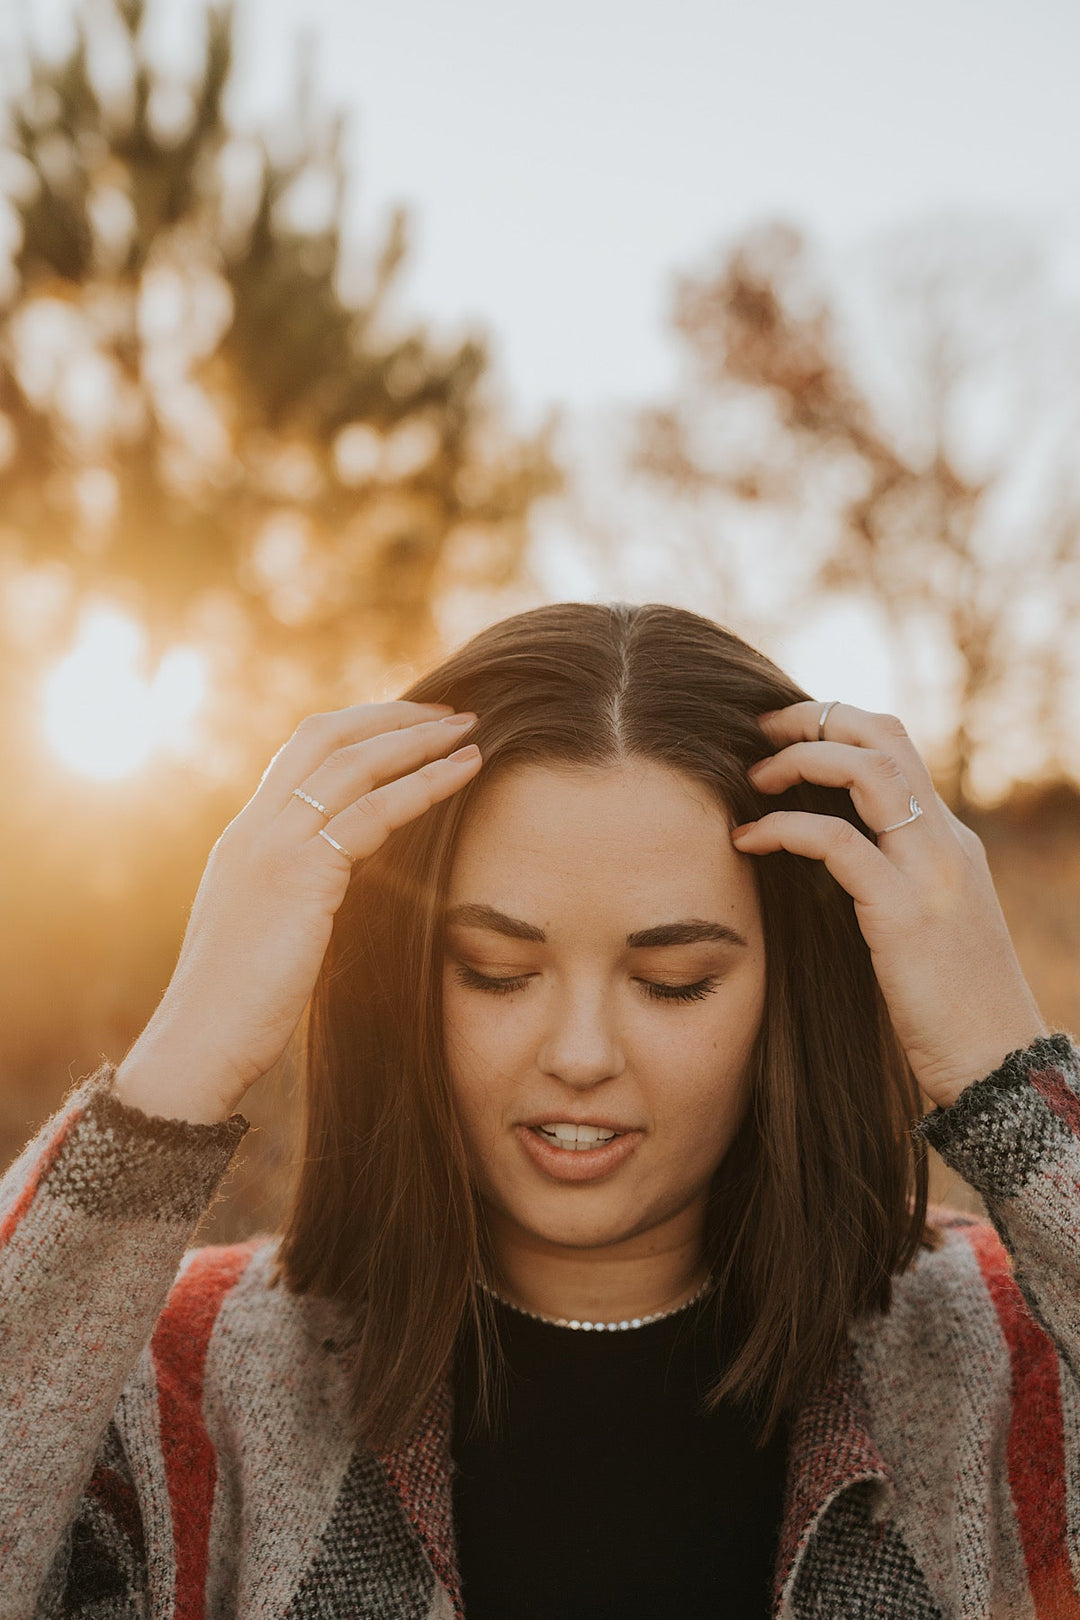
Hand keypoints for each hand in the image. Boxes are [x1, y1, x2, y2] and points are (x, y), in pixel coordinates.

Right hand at [114, 702, 481, 1120]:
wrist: (199, 1043)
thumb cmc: (237, 1008)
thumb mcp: (269, 933)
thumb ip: (300, 894)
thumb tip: (346, 887)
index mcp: (246, 837)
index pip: (302, 753)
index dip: (360, 729)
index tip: (410, 725)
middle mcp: (255, 827)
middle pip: (326, 736)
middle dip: (393, 716)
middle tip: (451, 712)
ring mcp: (273, 844)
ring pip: (354, 763)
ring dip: (418, 740)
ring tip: (471, 731)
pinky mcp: (300, 874)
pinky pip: (374, 811)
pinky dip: (425, 784)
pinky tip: (464, 773)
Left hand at [729, 701, 1046, 1109]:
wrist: (996, 1063)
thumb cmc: (949, 1007)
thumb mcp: (924, 924)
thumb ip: (889, 879)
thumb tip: (820, 856)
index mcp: (948, 841)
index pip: (895, 748)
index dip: (836, 726)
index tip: (781, 737)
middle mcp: (945, 842)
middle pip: (882, 736)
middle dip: (813, 718)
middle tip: (757, 730)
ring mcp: (930, 872)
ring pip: (866, 770)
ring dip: (800, 758)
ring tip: (752, 777)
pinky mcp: (903, 912)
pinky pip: (835, 842)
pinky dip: (783, 828)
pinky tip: (748, 841)